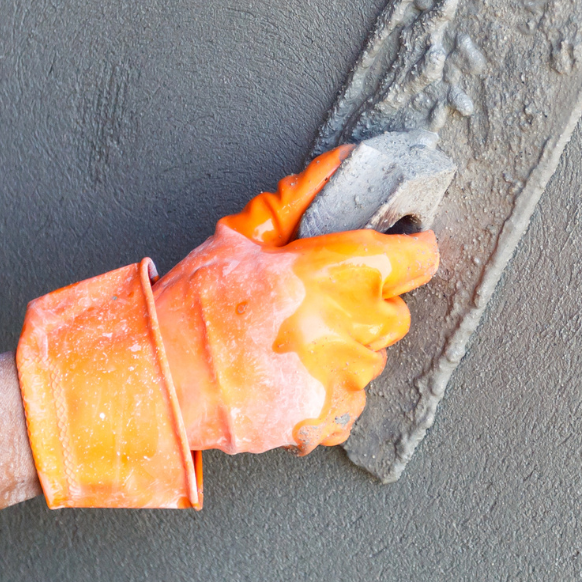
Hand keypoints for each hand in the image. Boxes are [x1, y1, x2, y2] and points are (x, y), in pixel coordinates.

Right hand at [154, 146, 439, 454]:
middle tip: (317, 305)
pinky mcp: (330, 416)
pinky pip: (350, 401)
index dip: (410, 251)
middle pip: (395, 313)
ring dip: (345, 351)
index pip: (418, 258)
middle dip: (366, 306)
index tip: (400, 252)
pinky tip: (288, 377)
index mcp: (337, 270)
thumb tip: (340, 165)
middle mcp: (350, 324)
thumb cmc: (196, 305)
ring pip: (372, 359)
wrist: (163, 376)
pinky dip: (327, 392)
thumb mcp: (243, 236)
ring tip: (292, 345)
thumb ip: (299, 201)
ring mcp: (342, 375)